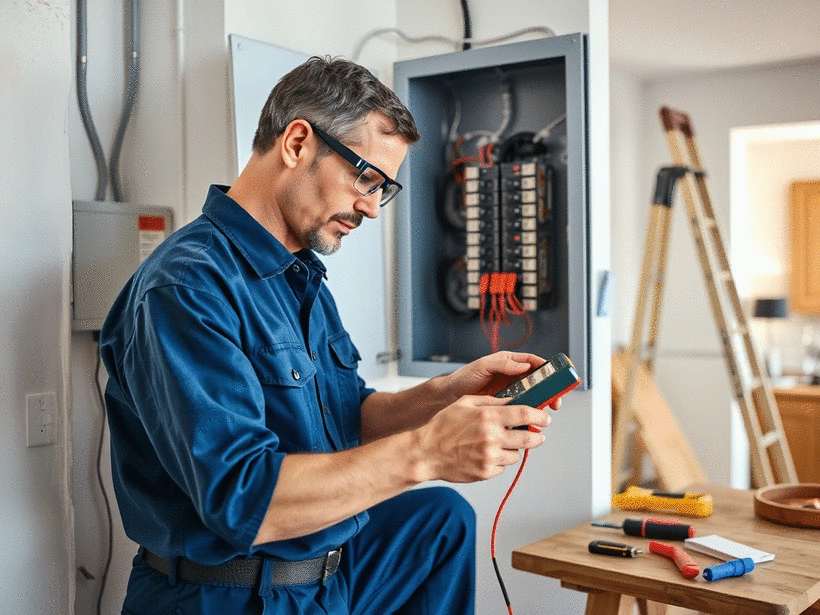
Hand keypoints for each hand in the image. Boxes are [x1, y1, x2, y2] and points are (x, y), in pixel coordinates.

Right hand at [416, 395, 550, 482]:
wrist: (426, 452)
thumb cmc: (442, 426)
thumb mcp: (465, 403)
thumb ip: (491, 401)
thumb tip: (512, 401)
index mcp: (488, 417)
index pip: (525, 415)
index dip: (539, 417)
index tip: (545, 418)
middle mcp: (492, 437)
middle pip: (529, 439)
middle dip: (537, 437)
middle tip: (537, 435)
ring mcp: (490, 457)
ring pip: (516, 455)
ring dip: (513, 449)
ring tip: (498, 444)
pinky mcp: (486, 472)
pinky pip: (502, 467)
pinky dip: (499, 461)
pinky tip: (484, 454)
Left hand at [442, 351, 561, 410]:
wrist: (449, 397)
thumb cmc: (463, 378)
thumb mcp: (482, 367)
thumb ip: (502, 364)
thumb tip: (523, 365)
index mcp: (509, 363)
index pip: (534, 363)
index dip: (547, 370)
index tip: (556, 377)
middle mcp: (513, 377)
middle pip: (539, 381)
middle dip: (550, 390)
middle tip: (555, 401)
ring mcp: (511, 392)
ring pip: (533, 396)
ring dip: (542, 403)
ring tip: (546, 412)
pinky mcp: (506, 406)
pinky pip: (522, 408)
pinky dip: (529, 414)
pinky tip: (531, 420)